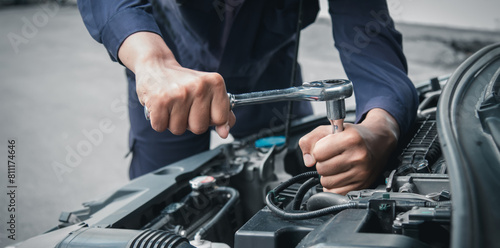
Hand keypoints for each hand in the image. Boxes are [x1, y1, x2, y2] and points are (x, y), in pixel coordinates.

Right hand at [118, 32, 234, 137]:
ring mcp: (179, 94)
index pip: (220, 118)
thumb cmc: (183, 82)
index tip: (202, 109)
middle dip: (190, 123)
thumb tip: (225, 132)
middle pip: (199, 128)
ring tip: (172, 106)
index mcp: (215, 83)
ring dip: (173, 122)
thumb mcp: (208, 92)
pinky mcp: (160, 101)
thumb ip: (221, 112)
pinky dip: (159, 121)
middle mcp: (199, 87)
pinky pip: (161, 127)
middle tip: (184, 106)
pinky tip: (161, 107)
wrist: (155, 66)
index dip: (210, 119)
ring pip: (179, 129)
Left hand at [298, 108, 399, 194]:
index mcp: (350, 139)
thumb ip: (310, 140)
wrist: (378, 142)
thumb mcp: (329, 129)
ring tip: (337, 166)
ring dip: (327, 176)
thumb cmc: (352, 136)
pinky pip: (336, 192)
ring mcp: (361, 172)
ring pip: (326, 183)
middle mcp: (358, 156)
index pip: (318, 152)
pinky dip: (334, 186)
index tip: (325, 148)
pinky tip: (341, 175)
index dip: (318, 150)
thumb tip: (308, 161)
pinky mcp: (362, 185)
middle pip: (321, 169)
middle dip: (322, 163)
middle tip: (332, 157)